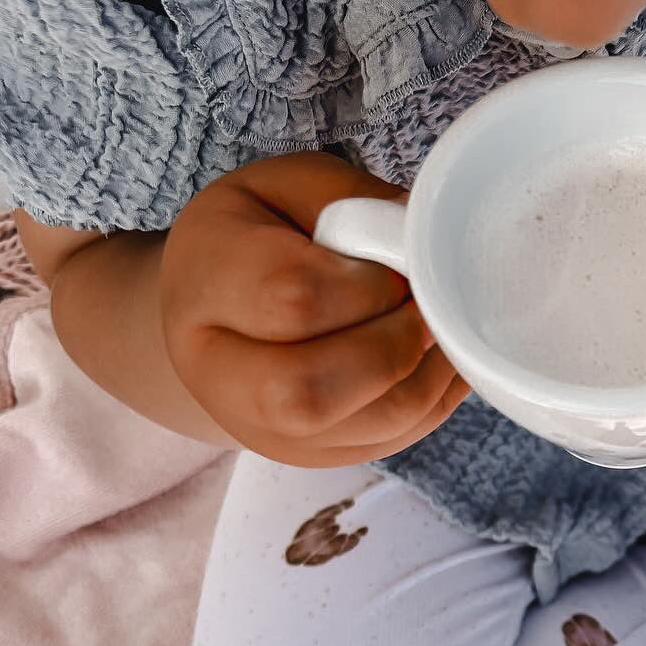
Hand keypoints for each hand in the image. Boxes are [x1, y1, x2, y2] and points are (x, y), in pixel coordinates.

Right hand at [161, 154, 467, 464]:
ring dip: (430, 374)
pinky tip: (436, 357)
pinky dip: (435, 399)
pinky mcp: (311, 455)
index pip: (293, 298)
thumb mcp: (293, 189)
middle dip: (396, 345)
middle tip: (424, 307)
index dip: (367, 285)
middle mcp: (215, 371)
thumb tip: (427, 239)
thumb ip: (358, 205)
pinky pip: (394, 441)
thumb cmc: (259, 237)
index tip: (394, 266)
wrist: (214, 310)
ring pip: (368, 426)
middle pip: (310, 391)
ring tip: (439, 327)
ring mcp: (261, 428)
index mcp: (205, 282)